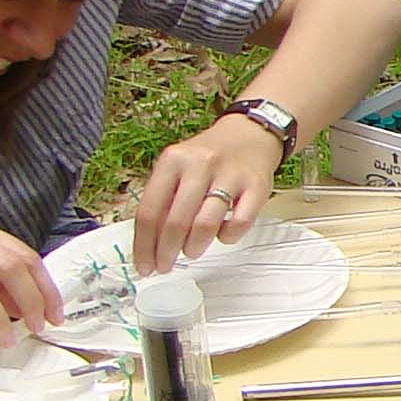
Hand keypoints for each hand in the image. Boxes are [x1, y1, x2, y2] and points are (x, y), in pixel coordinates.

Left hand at [133, 115, 289, 274]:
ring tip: (191, 250)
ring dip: (194, 247)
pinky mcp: (256, 187)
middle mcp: (200, 164)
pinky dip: (227, 237)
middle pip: (176, 221)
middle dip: (166, 252)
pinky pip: (238, 224)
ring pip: (205, 225)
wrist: (250, 134)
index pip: (149, 210)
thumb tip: (148, 243)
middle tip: (164, 266)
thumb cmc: (209, 157)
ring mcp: (230, 176)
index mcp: (174, 160)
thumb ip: (163, 199)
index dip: (144, 245)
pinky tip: (221, 235)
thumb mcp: (178, 167)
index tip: (144, 264)